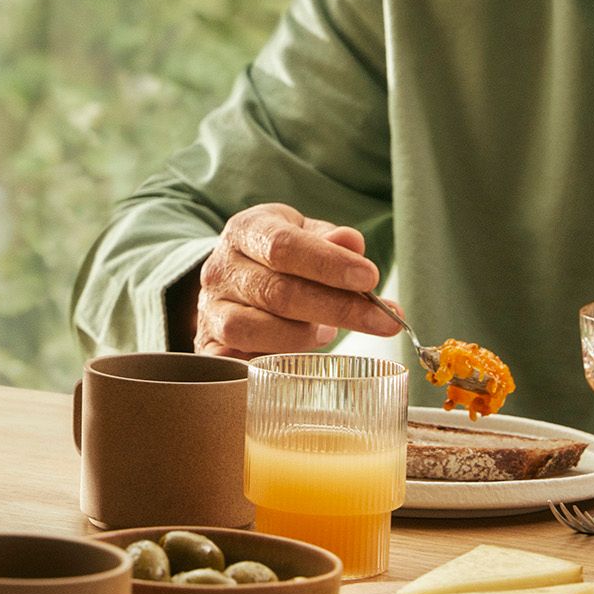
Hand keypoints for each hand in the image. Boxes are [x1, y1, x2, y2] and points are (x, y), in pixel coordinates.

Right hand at [192, 204, 397, 357]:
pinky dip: (270, 363)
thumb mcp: (307, 236)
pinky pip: (236, 362)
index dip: (328, 264)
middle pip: (277, 292)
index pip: (283, 246)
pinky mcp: (209, 345)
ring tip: (328, 333)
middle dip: (338, 308)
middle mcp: (220, 269)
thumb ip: (330, 241)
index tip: (370, 279)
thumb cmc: (282, 258)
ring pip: (254, 329)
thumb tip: (353, 244)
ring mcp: (209, 309)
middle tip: (384, 321)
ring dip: (303, 336)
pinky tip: (297, 361)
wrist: (234, 278)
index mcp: (246, 230)